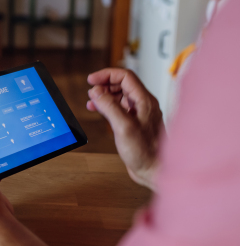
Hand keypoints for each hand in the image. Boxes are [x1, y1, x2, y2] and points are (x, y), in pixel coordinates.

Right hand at [87, 68, 162, 190]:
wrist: (154, 170)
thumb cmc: (146, 151)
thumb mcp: (123, 126)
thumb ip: (108, 106)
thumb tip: (96, 92)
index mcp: (144, 101)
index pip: (124, 77)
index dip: (106, 75)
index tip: (91, 80)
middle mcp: (143, 104)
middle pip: (122, 84)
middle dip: (104, 84)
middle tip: (91, 91)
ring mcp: (139, 114)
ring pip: (119, 95)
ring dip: (104, 95)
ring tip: (92, 101)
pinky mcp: (134, 123)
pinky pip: (119, 107)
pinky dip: (107, 106)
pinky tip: (99, 111)